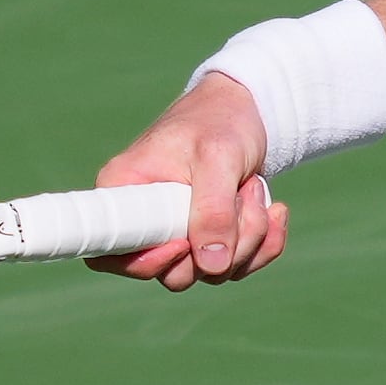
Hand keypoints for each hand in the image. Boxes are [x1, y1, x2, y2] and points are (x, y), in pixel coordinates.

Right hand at [92, 75, 289, 288]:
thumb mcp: (217, 158)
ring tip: (255, 187)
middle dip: (224, 245)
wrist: (249, 111)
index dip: (147, 263)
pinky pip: (237, 264)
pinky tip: (275, 209)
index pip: (110, 254)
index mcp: (124, 193)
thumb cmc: (220, 122)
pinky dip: (265, 243)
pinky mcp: (210, 240)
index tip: (184, 243)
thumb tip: (210, 266)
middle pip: (175, 273)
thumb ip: (213, 211)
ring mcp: (179, 234)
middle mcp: (146, 220)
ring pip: (212, 272)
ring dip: (250, 237)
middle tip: (244, 195)